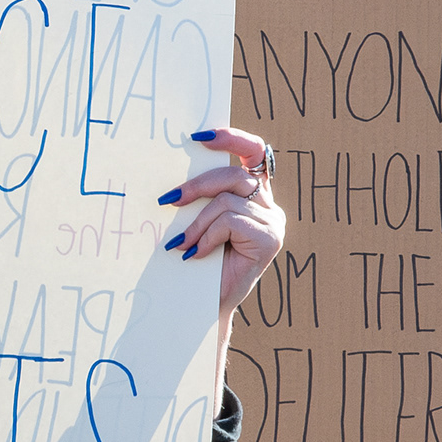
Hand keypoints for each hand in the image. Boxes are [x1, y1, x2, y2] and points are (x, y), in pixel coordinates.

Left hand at [166, 128, 288, 317]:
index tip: (200, 136)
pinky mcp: (269, 239)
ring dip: (197, 223)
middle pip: (234, 175)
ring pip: (227, 201)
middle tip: (169, 199)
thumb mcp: (201, 221)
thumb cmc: (200, 262)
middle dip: (198, 185)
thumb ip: (203, 197)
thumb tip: (178, 175)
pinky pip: (230, 222)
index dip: (231, 138)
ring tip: (182, 243)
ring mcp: (272, 222)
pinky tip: (196, 253)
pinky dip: (207, 236)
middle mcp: (268, 205)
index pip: (253, 152)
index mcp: (254, 195)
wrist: (207, 305)